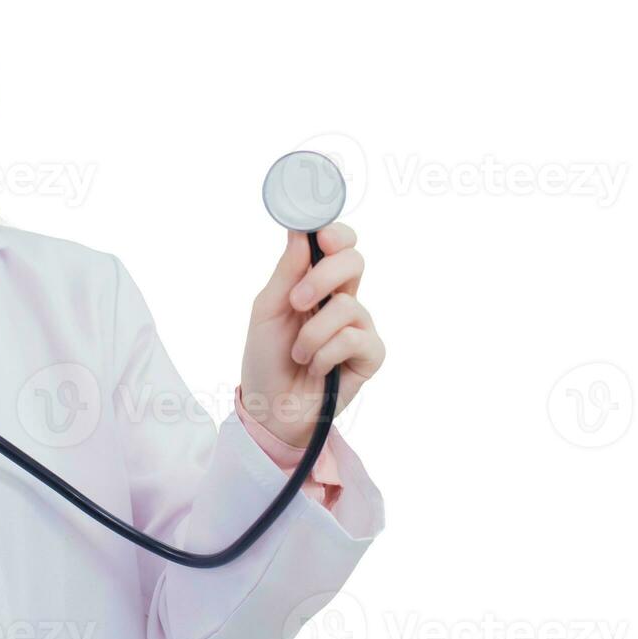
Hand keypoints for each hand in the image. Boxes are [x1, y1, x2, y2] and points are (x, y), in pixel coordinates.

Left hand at [239, 223, 385, 447]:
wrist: (271, 408)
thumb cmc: (266, 358)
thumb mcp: (267, 310)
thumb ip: (286, 271)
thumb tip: (300, 230)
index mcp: (317, 282)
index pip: (339, 244)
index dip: (336, 234)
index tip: (322, 237)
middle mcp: (342, 299)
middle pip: (354, 261)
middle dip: (323, 277)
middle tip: (296, 301)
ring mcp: (359, 326)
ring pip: (348, 305)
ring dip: (312, 333)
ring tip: (298, 353)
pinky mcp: (371, 355)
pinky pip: (355, 339)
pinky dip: (326, 354)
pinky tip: (317, 368)